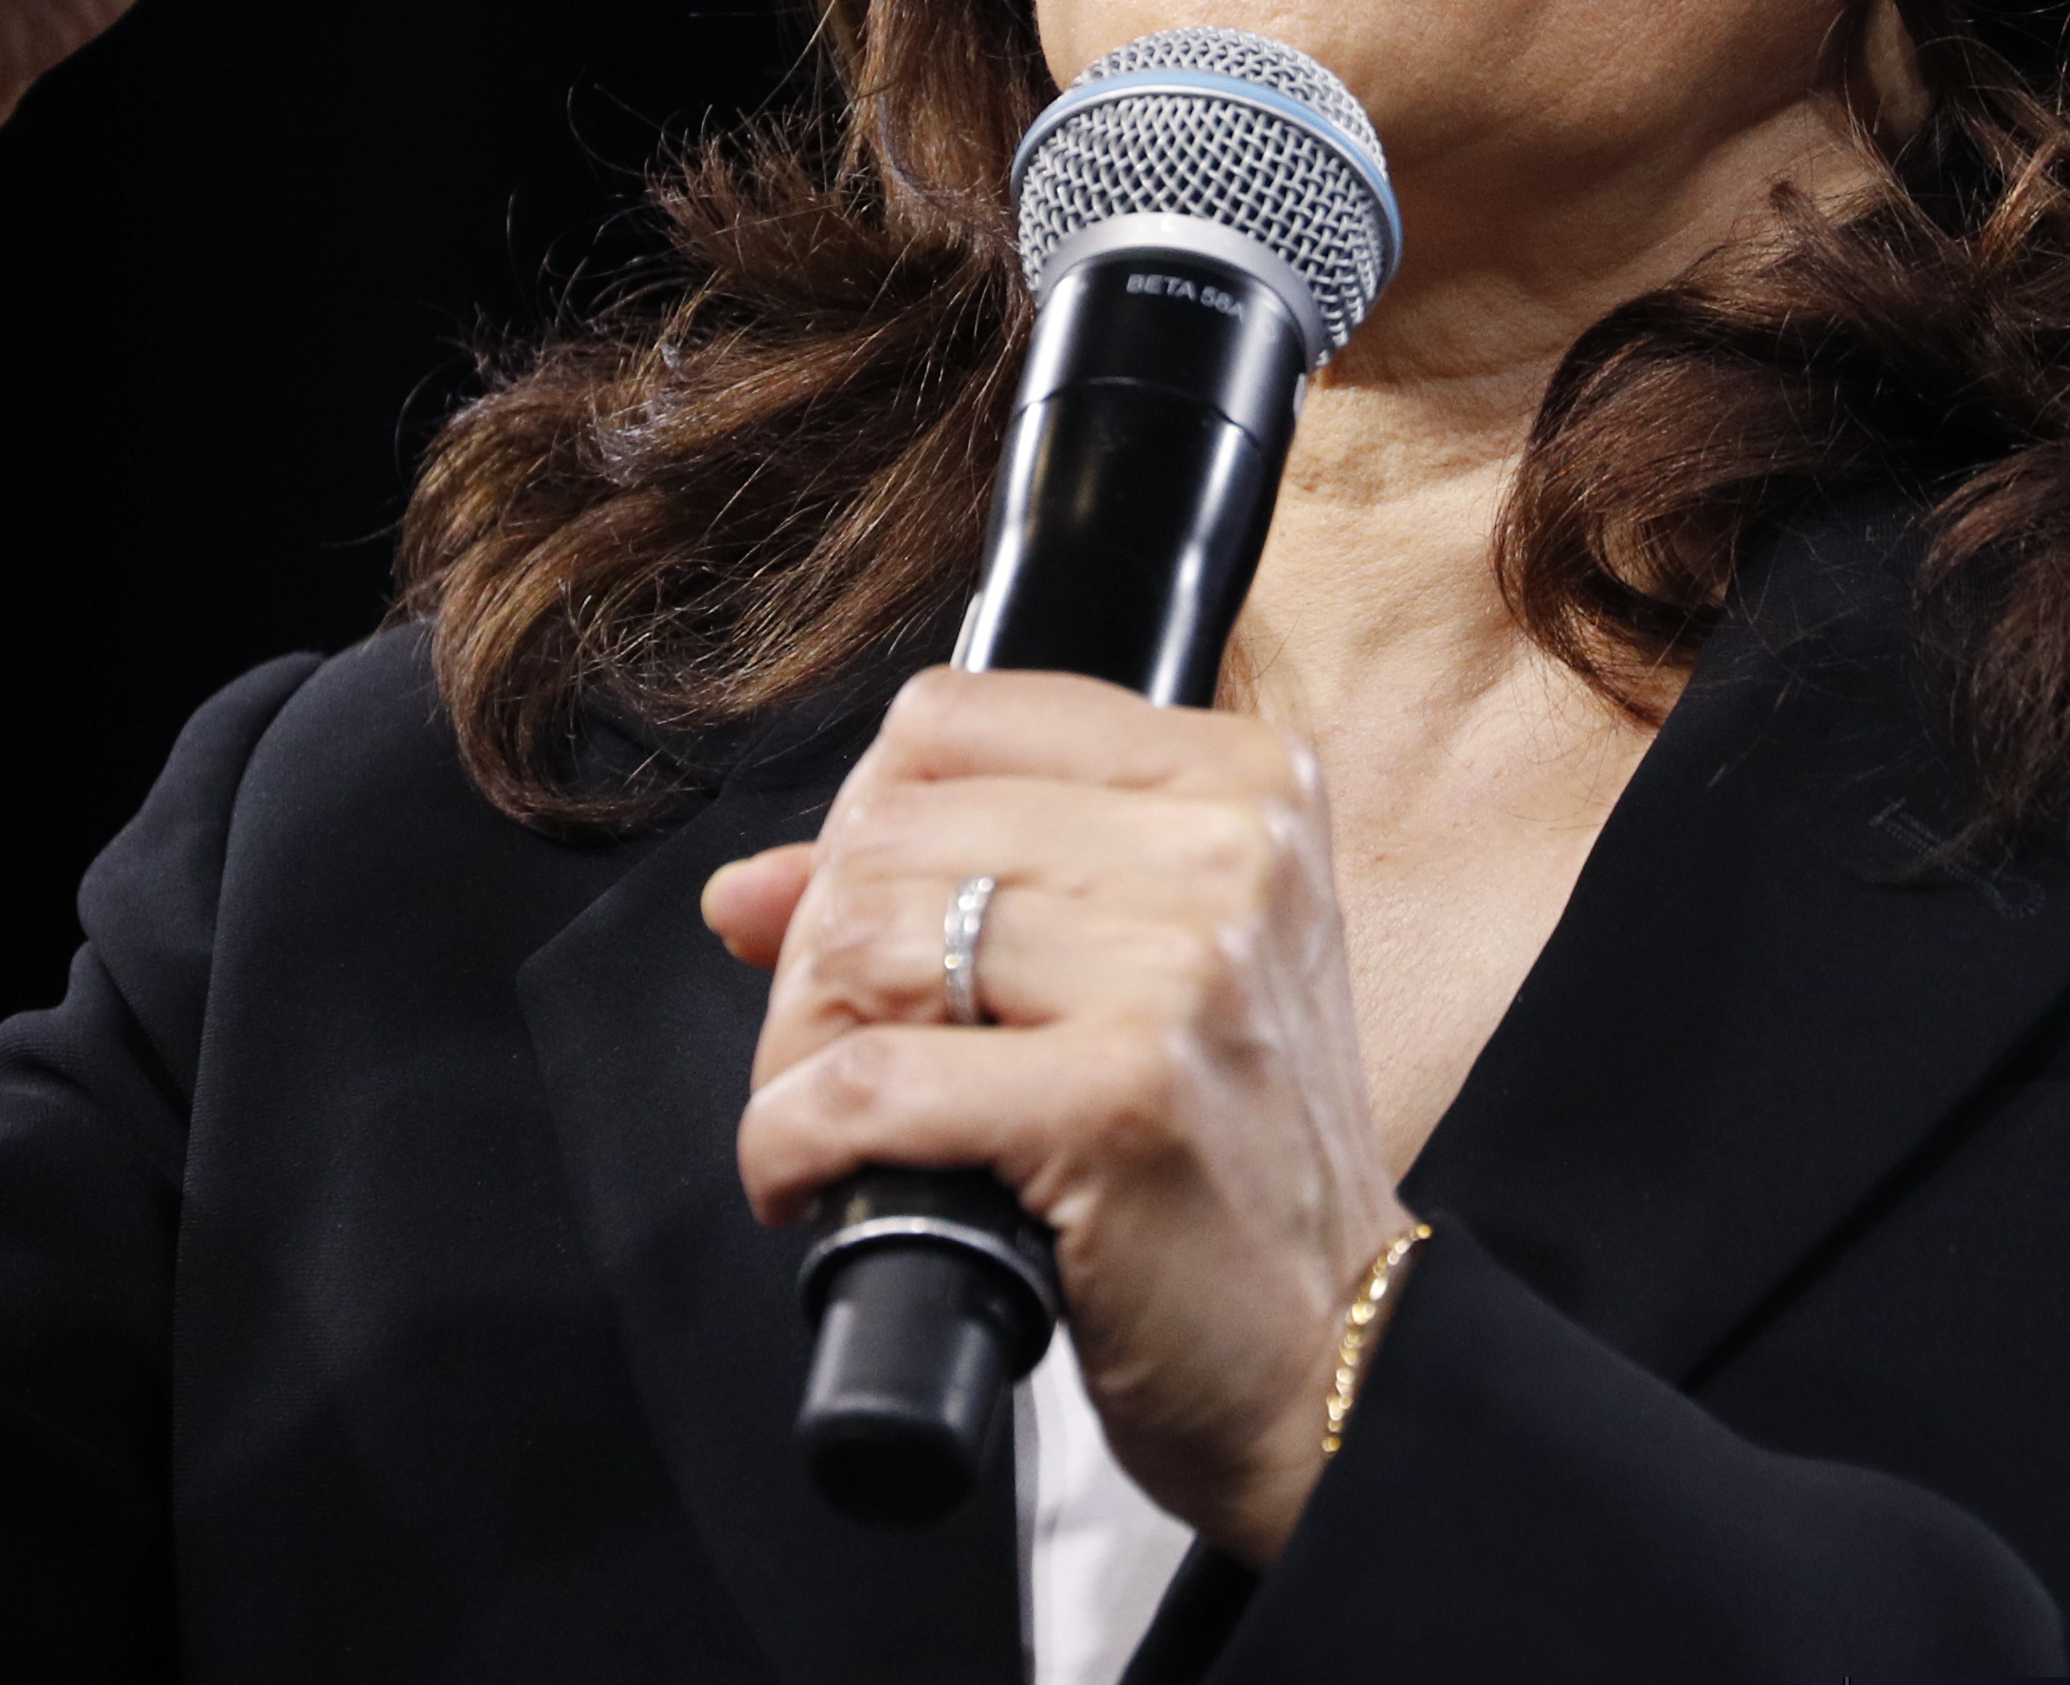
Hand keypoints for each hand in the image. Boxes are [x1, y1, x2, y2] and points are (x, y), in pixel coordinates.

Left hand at [706, 671, 1407, 1567]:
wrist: (1326, 1349)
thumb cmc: (1222, 1159)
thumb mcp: (1131, 977)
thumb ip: (949, 892)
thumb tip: (743, 890)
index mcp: (1240, 779)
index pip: (949, 720)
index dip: (864, 828)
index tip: (867, 933)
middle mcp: (1228, 849)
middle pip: (892, 829)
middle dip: (817, 957)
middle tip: (834, 1059)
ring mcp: (1184, 969)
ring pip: (865, 940)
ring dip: (798, 1052)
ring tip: (829, 1125)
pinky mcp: (1122, 1098)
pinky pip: (867, 1081)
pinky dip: (796, 1142)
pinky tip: (813, 1184)